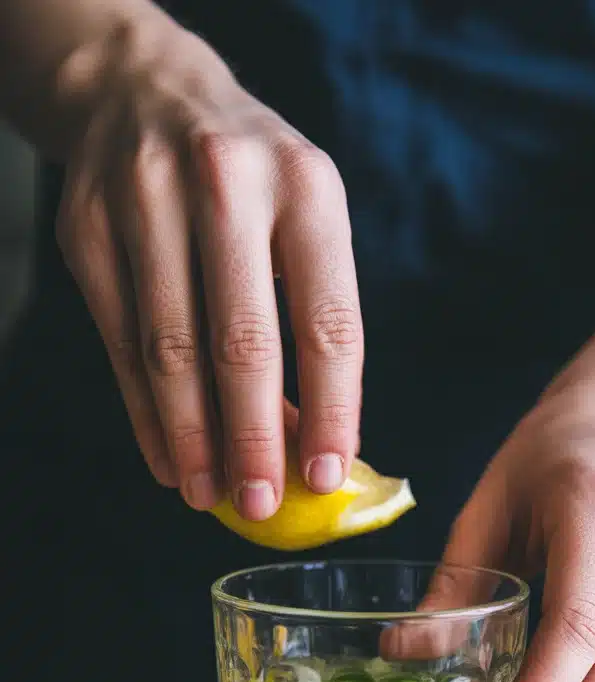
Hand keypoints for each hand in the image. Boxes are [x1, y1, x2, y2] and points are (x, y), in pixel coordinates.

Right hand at [55, 16, 362, 514]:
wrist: (143, 90)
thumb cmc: (248, 183)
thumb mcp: (301, 222)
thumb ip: (307, 321)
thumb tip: (308, 445)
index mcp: (306, 187)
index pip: (327, 321)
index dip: (331, 410)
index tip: (325, 477)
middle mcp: (226, 183)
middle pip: (242, 342)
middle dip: (253, 440)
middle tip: (262, 504)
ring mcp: (145, 199)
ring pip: (169, 349)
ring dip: (192, 438)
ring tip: (209, 496)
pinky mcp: (88, 227)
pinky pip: (120, 343)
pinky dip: (145, 413)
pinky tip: (168, 458)